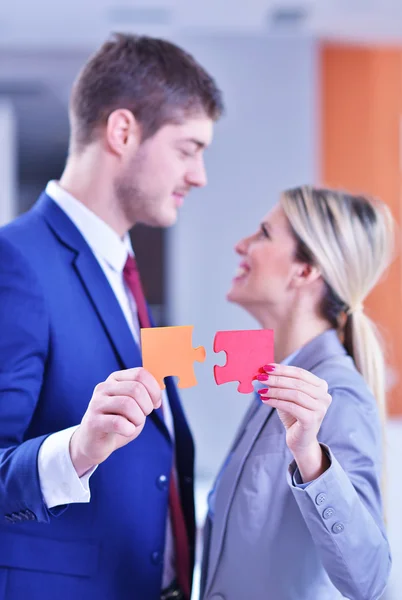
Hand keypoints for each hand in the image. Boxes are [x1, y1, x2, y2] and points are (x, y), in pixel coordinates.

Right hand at [70, 368, 161, 476]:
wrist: (95, 443)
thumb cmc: (119, 422)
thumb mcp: (135, 404)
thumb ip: (146, 394)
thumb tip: (160, 391)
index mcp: (116, 379)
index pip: (140, 374)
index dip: (154, 390)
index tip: (155, 404)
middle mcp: (104, 387)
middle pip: (136, 389)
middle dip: (146, 406)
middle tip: (142, 417)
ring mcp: (96, 403)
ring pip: (128, 404)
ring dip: (138, 418)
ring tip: (133, 424)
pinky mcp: (93, 421)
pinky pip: (118, 423)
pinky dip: (128, 429)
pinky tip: (126, 431)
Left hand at [258, 364, 331, 480]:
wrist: (300, 439)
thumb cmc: (293, 414)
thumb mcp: (288, 395)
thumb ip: (282, 382)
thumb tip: (265, 369)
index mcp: (321, 386)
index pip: (300, 373)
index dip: (282, 369)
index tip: (266, 367)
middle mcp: (324, 396)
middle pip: (297, 382)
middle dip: (277, 379)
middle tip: (261, 377)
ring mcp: (320, 408)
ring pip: (295, 394)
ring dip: (275, 390)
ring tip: (261, 390)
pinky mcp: (312, 420)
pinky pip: (292, 406)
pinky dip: (276, 402)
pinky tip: (265, 400)